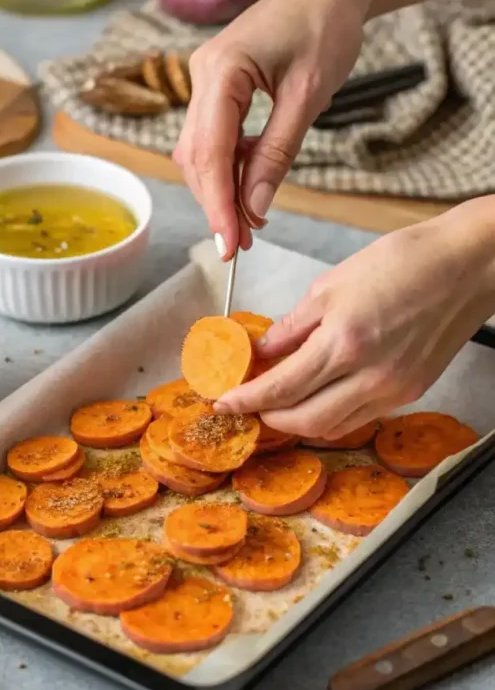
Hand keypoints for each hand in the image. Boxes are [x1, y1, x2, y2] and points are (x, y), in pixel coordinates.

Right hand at [173, 0, 371, 258]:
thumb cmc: (327, 27)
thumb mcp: (309, 96)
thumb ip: (277, 154)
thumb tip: (255, 208)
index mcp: (220, 70)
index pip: (208, 152)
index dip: (217, 204)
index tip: (230, 244)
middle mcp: (201, 74)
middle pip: (196, 156)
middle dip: (217, 203)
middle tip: (242, 245)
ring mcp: (205, 79)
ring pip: (200, 150)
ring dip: (221, 189)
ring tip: (249, 225)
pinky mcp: (218, 85)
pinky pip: (213, 136)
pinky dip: (229, 166)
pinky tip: (249, 188)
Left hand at [214, 202, 494, 437]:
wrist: (466, 265)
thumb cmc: (403, 262)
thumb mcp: (332, 284)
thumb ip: (293, 325)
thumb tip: (263, 351)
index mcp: (344, 342)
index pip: (281, 388)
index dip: (246, 399)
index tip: (223, 401)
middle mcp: (370, 375)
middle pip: (304, 421)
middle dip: (268, 419)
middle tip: (247, 405)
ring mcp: (394, 389)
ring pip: (333, 427)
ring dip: (299, 422)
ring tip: (278, 405)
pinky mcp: (411, 392)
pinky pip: (361, 416)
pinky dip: (331, 414)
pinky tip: (318, 397)